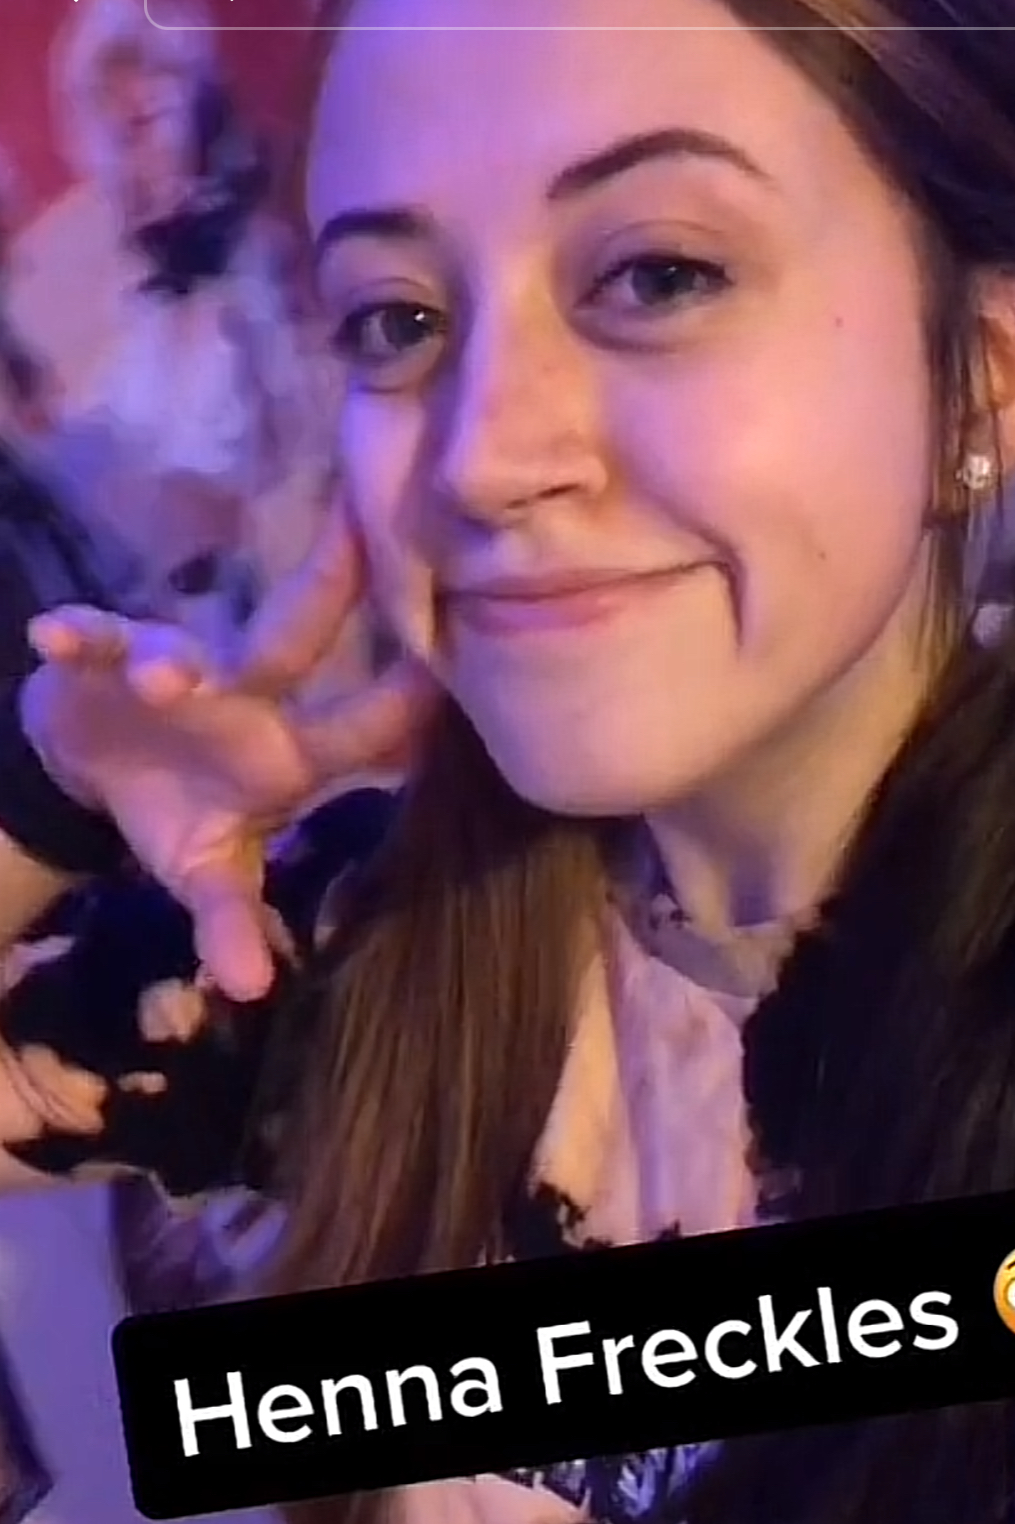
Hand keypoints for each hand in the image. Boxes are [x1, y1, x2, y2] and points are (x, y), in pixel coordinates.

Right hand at [23, 498, 433, 1001]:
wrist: (94, 764)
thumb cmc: (175, 810)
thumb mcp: (203, 874)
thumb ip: (229, 924)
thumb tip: (250, 987)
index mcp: (289, 752)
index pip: (361, 729)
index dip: (404, 710)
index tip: (453, 678)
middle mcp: (247, 696)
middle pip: (294, 636)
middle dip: (331, 585)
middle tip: (368, 535)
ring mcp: (177, 667)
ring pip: (182, 653)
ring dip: (170, 663)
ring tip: (161, 681)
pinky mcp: (105, 653)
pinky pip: (93, 641)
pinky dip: (77, 639)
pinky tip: (52, 637)